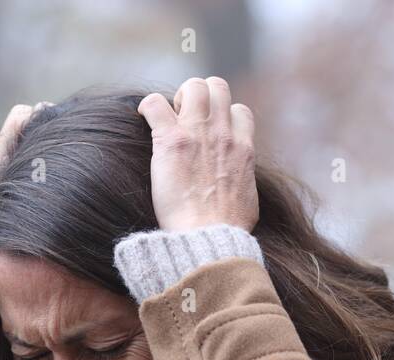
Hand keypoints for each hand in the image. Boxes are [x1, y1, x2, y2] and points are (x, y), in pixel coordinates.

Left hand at [136, 77, 257, 232]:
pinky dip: (149, 107)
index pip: (239, 111)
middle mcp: (223, 133)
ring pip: (194, 87)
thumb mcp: (248, 201)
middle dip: (201, 97)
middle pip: (218, 87)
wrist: (208, 237)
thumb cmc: (226, 229)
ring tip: (169, 118)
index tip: (210, 131)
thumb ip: (243, 182)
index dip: (223, 115)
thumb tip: (239, 189)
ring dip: (179, 97)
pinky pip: (156, 104)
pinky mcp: (172, 140)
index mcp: (243, 148)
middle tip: (186, 119)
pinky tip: (144, 118)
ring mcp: (198, 133)